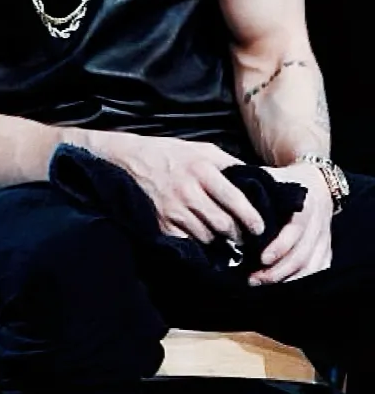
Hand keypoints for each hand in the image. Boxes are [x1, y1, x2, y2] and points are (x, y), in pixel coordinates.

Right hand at [81, 132, 265, 244]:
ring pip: (208, 236)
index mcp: (202, 169)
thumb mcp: (203, 149)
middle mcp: (189, 191)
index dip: (251, 218)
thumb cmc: (173, 153)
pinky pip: (188, 242)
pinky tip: (204, 240)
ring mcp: (174, 209)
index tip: (260, 228)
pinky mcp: (162, 223)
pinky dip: (199, 244)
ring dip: (220, 241)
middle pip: (223, 224)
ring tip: (226, 239)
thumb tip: (259, 179)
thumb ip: (230, 164)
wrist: (132, 159)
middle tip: (246, 237)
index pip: (234, 199)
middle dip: (238, 235)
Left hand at [248, 162, 332, 284]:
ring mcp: (324, 240)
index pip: (295, 230)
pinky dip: (302, 282)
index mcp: (305, 205)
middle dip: (277, 271)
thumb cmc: (287, 182)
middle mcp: (318, 224)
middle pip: (301, 255)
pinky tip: (283, 288)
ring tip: (261, 284)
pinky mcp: (326, 251)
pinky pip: (318, 271)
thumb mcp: (274, 178)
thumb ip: (254, 186)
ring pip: (311, 268)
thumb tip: (227, 194)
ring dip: (287, 281)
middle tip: (253, 279)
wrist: (317, 183)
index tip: (262, 258)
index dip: (280, 246)